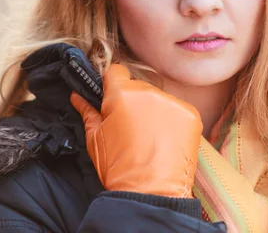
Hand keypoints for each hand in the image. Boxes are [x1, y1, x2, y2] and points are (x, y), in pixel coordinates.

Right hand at [71, 64, 202, 197]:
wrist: (150, 194)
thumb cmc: (117, 168)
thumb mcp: (95, 139)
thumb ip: (87, 112)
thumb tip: (77, 96)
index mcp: (122, 94)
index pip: (116, 72)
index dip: (112, 85)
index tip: (111, 100)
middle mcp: (149, 92)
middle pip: (138, 87)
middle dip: (132, 102)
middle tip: (129, 127)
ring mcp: (172, 103)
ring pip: (158, 99)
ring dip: (153, 111)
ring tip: (149, 139)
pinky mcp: (191, 115)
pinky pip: (177, 110)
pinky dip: (172, 121)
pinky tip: (165, 141)